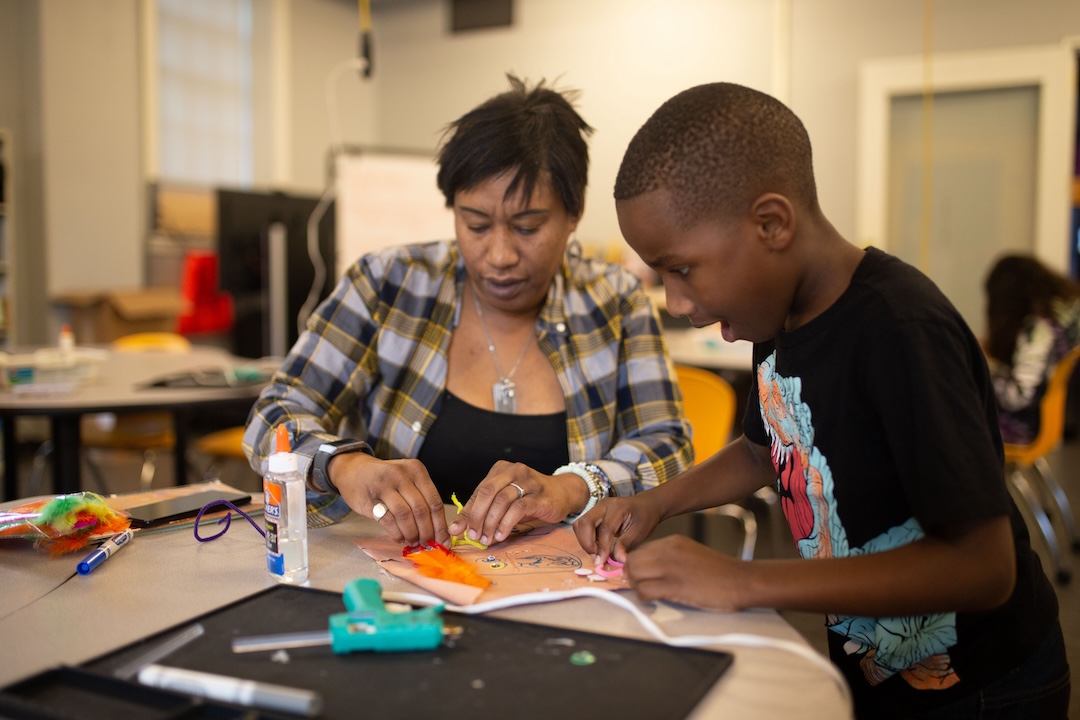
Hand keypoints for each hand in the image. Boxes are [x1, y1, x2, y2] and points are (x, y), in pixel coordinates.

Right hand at [330, 453, 449, 546]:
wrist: (353, 471)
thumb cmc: (386, 479)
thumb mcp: (407, 479)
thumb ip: (422, 499)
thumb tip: (438, 530)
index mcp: (416, 470)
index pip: (434, 501)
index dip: (440, 525)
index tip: (443, 541)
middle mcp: (401, 475)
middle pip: (421, 510)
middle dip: (427, 532)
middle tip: (427, 544)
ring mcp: (384, 486)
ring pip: (405, 516)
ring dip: (412, 534)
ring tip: (413, 542)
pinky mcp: (370, 499)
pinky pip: (388, 520)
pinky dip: (397, 533)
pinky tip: (399, 538)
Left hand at [447, 461, 587, 544]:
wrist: (562, 493)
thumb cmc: (529, 498)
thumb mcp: (505, 501)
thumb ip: (483, 510)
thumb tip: (457, 528)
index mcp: (501, 469)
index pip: (479, 490)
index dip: (468, 512)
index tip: (458, 530)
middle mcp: (514, 471)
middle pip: (488, 492)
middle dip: (477, 516)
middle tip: (474, 536)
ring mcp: (528, 482)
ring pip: (502, 500)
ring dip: (491, 522)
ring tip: (487, 538)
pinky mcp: (540, 496)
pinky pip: (518, 509)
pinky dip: (506, 524)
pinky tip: (501, 535)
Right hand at [573, 495, 661, 565]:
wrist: (645, 505)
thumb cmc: (644, 518)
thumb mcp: (639, 533)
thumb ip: (625, 545)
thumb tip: (618, 561)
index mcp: (617, 508)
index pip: (605, 529)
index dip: (602, 547)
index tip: (601, 563)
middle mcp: (603, 505)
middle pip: (585, 523)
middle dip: (587, 544)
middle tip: (597, 558)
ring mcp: (596, 508)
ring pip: (580, 525)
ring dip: (585, 542)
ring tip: (597, 553)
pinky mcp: (593, 514)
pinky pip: (582, 526)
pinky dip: (586, 539)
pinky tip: (597, 547)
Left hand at [626, 535, 747, 611]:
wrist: (741, 580)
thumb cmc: (719, 572)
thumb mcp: (690, 554)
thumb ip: (669, 558)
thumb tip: (647, 570)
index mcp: (672, 542)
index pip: (639, 551)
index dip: (635, 566)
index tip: (637, 576)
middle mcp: (668, 551)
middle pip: (632, 562)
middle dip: (631, 576)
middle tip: (639, 586)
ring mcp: (670, 567)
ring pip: (634, 575)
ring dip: (637, 587)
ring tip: (649, 593)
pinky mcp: (674, 586)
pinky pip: (645, 591)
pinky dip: (644, 597)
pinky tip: (655, 599)